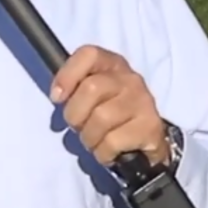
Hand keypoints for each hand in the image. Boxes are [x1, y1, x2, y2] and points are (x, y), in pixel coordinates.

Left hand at [49, 45, 169, 167]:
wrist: (147, 141)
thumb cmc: (111, 116)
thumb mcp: (93, 97)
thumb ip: (75, 89)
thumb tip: (57, 95)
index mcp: (113, 65)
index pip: (89, 54)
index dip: (68, 75)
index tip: (57, 97)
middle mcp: (130, 79)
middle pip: (91, 88)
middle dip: (75, 115)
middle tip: (79, 127)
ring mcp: (143, 101)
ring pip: (101, 118)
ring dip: (89, 138)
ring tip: (95, 141)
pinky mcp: (150, 126)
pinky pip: (113, 141)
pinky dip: (103, 153)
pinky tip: (108, 152)